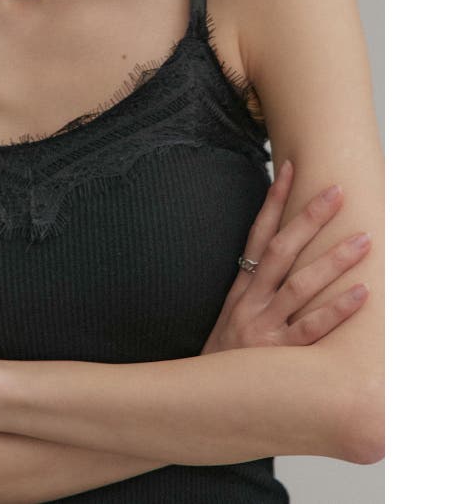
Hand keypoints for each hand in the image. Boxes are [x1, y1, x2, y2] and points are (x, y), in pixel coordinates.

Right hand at [201, 159, 370, 355]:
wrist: (203, 399)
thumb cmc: (227, 356)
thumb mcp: (233, 316)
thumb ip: (255, 289)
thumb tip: (279, 258)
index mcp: (241, 288)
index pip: (257, 233)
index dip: (273, 201)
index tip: (288, 169)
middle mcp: (252, 301)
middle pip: (281, 250)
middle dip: (309, 218)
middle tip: (337, 192)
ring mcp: (265, 326)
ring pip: (301, 285)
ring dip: (333, 260)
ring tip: (364, 240)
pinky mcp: (279, 355)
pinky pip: (313, 329)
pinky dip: (336, 310)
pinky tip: (362, 295)